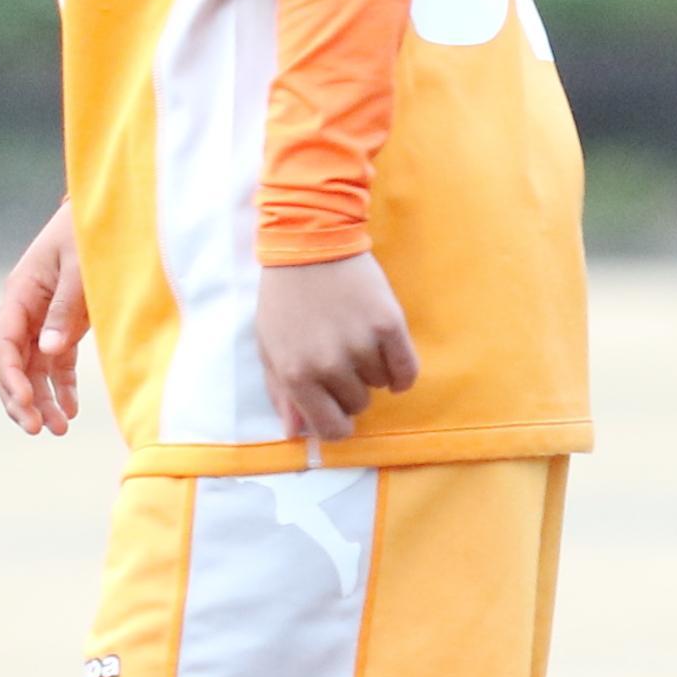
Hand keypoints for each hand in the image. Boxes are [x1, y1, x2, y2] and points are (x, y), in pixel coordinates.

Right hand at [0, 201, 90, 435]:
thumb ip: (64, 308)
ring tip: (57, 430)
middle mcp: (25, 308)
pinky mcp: (63, 324)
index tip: (27, 403)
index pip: (3, 341)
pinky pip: (55, 363)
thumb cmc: (92, 232)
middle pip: (10, 362)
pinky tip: (71, 411)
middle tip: (37, 428)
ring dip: (41, 399)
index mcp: (20, 291)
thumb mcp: (80, 267)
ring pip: (31, 368)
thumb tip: (48, 352)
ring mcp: (42, 318)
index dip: (11, 376)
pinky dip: (60, 387)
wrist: (110, 211)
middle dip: (20, 398)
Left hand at [254, 252, 418, 442]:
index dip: (337, 425)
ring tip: (354, 339)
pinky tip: (389, 357)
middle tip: (339, 358)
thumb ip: (282, 392)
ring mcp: (361, 345)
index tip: (339, 413)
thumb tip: (297, 433)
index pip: (330, 428)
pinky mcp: (389, 325)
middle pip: (358, 405)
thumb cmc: (284, 298)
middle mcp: (329, 365)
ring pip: (381, 385)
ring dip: (371, 370)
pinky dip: (402, 371)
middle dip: (350, 388)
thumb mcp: (270, 346)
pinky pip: (407, 370)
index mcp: (295, 374)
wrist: (308, 244)